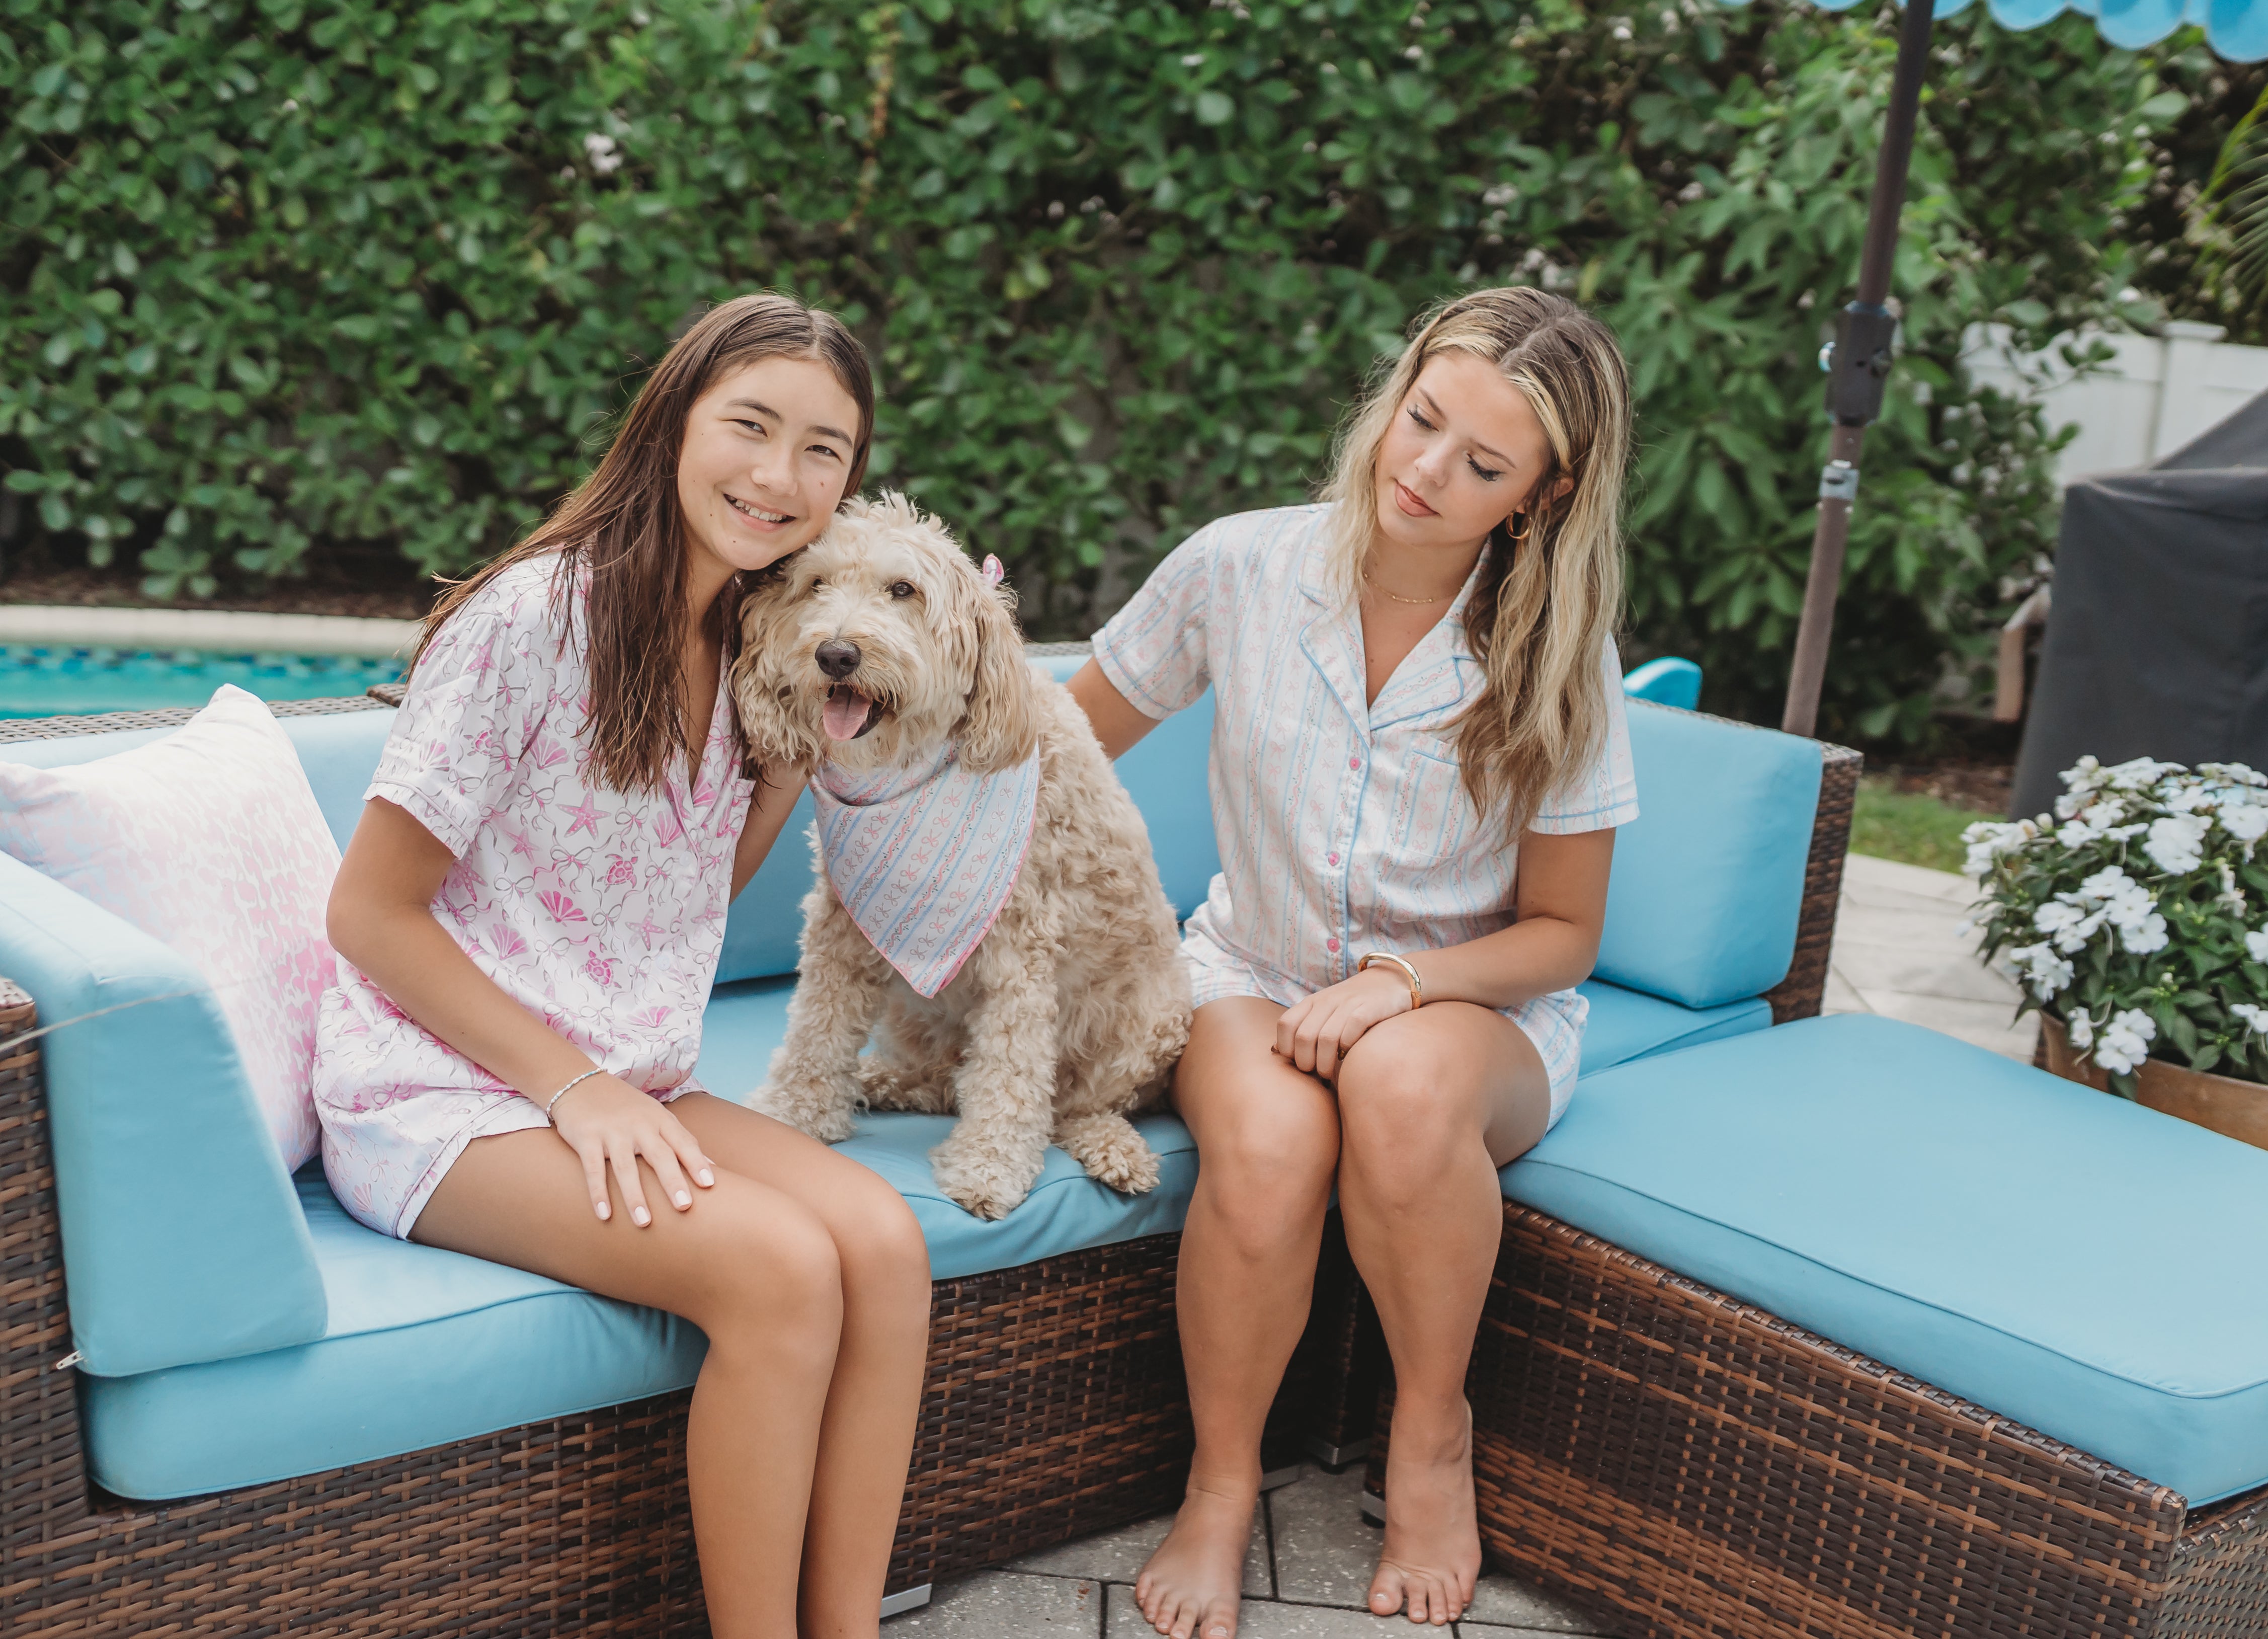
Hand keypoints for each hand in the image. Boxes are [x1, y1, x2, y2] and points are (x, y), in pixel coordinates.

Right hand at [548, 1076, 718, 1225]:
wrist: (580, 1082)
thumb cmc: (625, 1106)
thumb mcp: (656, 1116)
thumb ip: (680, 1140)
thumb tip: (712, 1166)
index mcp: (660, 1119)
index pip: (683, 1142)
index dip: (697, 1162)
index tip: (710, 1185)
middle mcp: (639, 1125)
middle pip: (659, 1155)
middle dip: (672, 1181)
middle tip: (684, 1207)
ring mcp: (612, 1131)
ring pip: (626, 1167)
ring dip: (635, 1196)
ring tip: (644, 1223)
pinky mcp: (587, 1137)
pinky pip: (593, 1168)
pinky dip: (598, 1192)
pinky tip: (605, 1214)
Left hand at [1275, 965, 1415, 1081]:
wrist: (1389, 981)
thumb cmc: (1352, 1005)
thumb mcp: (1324, 1011)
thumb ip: (1305, 1027)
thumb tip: (1279, 1051)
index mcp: (1311, 1002)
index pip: (1286, 1025)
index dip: (1287, 1048)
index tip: (1298, 1061)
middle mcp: (1326, 1001)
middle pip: (1304, 1036)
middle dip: (1306, 1062)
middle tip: (1316, 1073)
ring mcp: (1348, 1003)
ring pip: (1326, 1038)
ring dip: (1326, 1063)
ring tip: (1330, 1073)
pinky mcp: (1369, 1008)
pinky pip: (1352, 1029)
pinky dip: (1348, 1047)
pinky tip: (1349, 1054)